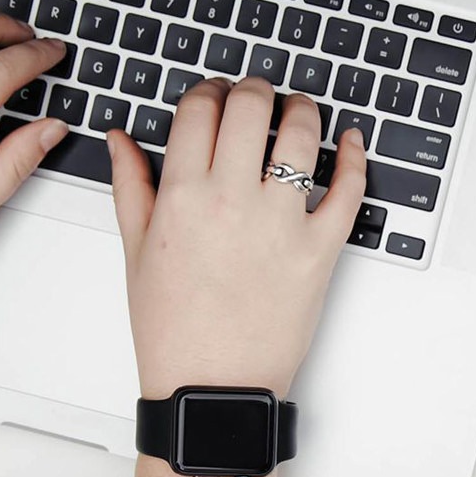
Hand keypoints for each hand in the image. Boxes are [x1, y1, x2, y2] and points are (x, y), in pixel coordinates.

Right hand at [109, 77, 366, 476]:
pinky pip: (348, 189)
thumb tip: (121, 138)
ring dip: (303, 110)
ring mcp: (280, 224)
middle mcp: (232, 201)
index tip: (216, 96)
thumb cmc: (173, 329)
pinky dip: (354, 156)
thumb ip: (131, 185)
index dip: (209, 91)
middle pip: (250, 107)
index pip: (200, 109)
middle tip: (257, 95)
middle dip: (254, 89)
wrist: (212, 387)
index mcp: (182, 197)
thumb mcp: (136, 253)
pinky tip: (350, 141)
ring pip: (301, 135)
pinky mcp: (321, 250)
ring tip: (298, 112)